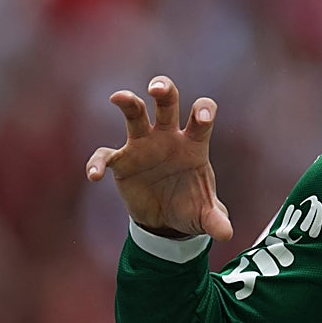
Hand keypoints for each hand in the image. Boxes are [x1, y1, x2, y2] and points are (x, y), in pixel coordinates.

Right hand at [85, 76, 232, 240]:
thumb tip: (227, 234)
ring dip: (128, 102)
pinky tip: (94, 175)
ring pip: (135, 114)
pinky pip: (105, 155)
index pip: (201, 117)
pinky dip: (97, 162)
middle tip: (157, 88)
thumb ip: (216, 221)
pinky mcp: (122, 161)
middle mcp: (169, 137)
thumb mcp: (205, 216)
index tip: (202, 117)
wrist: (166, 220)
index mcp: (194, 144)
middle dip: (164, 90)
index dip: (203, 111)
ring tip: (118, 97)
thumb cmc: (190, 207)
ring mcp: (143, 145)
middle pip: (167, 103)